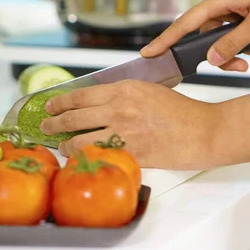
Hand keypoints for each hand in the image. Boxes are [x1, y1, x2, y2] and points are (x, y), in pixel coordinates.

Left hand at [39, 80, 218, 169]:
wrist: (204, 131)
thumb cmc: (182, 112)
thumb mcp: (150, 91)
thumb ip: (124, 95)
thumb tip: (100, 104)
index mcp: (124, 88)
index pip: (81, 95)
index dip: (60, 101)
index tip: (50, 105)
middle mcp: (119, 108)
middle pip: (74, 116)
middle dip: (54, 123)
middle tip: (45, 126)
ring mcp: (123, 131)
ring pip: (80, 140)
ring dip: (65, 145)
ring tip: (61, 146)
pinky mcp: (130, 153)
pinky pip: (98, 157)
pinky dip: (86, 159)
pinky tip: (83, 160)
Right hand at [140, 0, 249, 70]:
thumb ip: (235, 42)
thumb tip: (212, 58)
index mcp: (219, 0)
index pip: (184, 24)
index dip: (165, 41)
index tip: (148, 54)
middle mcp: (223, 5)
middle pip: (213, 42)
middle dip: (234, 55)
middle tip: (246, 66)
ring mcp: (236, 10)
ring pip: (234, 42)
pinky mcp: (248, 14)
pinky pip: (247, 37)